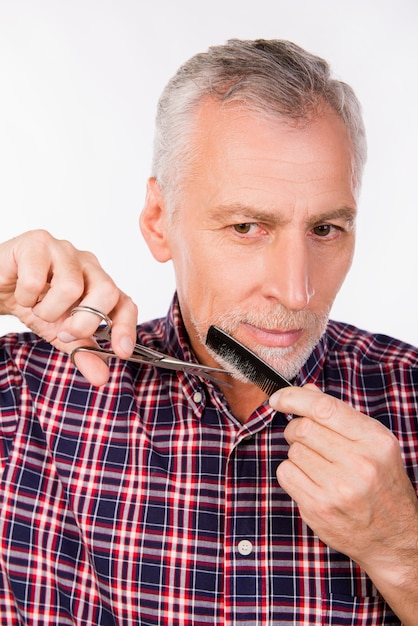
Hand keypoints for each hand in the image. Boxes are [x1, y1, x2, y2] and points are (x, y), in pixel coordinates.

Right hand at [0, 230, 137, 384]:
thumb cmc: (34, 303)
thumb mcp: (59, 333)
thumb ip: (82, 352)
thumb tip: (102, 377)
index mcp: (99, 284)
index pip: (124, 302)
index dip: (126, 327)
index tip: (121, 351)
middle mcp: (88, 264)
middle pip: (107, 291)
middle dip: (84, 323)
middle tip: (63, 332)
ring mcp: (64, 250)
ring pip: (71, 287)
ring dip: (48, 310)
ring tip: (37, 308)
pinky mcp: (37, 242)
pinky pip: (36, 279)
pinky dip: (26, 297)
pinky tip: (23, 294)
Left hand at [269, 384, 417, 575]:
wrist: (395, 538)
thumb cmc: (382, 484)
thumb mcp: (373, 443)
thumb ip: (340, 415)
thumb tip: (306, 390)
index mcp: (375, 441)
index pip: (324, 408)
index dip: (294, 398)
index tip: (279, 398)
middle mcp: (359, 464)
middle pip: (303, 428)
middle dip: (296, 428)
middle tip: (306, 438)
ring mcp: (338, 489)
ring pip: (293, 451)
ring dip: (298, 453)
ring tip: (318, 465)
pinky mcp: (318, 508)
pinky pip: (286, 474)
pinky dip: (292, 473)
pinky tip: (311, 481)